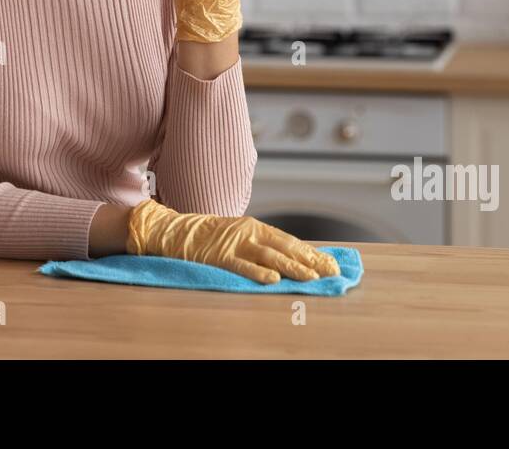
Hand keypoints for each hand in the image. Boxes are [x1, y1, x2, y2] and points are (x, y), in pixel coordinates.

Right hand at [125, 198, 339, 283]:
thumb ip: (262, 246)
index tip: (331, 265)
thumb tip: (289, 261)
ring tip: (311, 277)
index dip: (312, 253)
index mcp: (256, 228)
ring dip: (292, 268)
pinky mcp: (219, 256)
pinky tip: (273, 280)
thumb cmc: (211, 236)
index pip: (290, 241)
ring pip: (269, 257)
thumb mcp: (240, 235)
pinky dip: (258, 273)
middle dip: (310, 261)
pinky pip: (242, 266)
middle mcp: (249, 233)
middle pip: (285, 248)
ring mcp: (235, 244)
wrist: (177, 230)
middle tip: (331, 273)